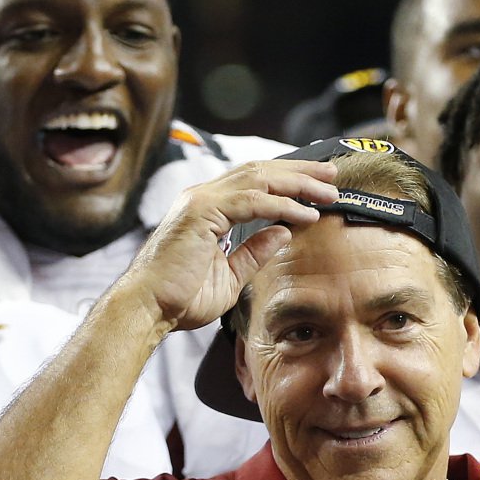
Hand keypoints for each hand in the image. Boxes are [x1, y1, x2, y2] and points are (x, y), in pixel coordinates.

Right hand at [125, 158, 337, 332]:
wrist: (147, 308)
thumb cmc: (179, 298)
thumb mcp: (229, 275)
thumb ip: (253, 252)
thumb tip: (283, 232)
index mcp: (207, 207)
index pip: (254, 182)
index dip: (288, 180)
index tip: (318, 186)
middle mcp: (202, 196)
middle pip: (260, 171)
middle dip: (300, 172)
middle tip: (332, 173)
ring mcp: (200, 200)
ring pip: (259, 178)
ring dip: (298, 183)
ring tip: (328, 189)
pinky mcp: (201, 212)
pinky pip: (252, 201)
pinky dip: (282, 205)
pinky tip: (305, 213)